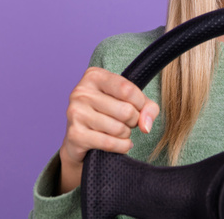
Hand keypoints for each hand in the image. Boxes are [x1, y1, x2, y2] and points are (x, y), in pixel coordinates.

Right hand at [57, 67, 159, 193]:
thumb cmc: (109, 113)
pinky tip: (120, 144)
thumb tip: (146, 125)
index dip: (140, 103)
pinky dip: (121, 146)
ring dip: (126, 134)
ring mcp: (76, 113)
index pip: (128, 89)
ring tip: (121, 131)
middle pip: (126, 111)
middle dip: (134, 121)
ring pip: (118, 129)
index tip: (139, 108)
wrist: (81, 138)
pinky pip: (109, 143)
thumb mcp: (132, 101)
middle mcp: (82, 92)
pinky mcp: (75, 134)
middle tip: (128, 122)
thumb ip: (148, 107)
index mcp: (94, 76)